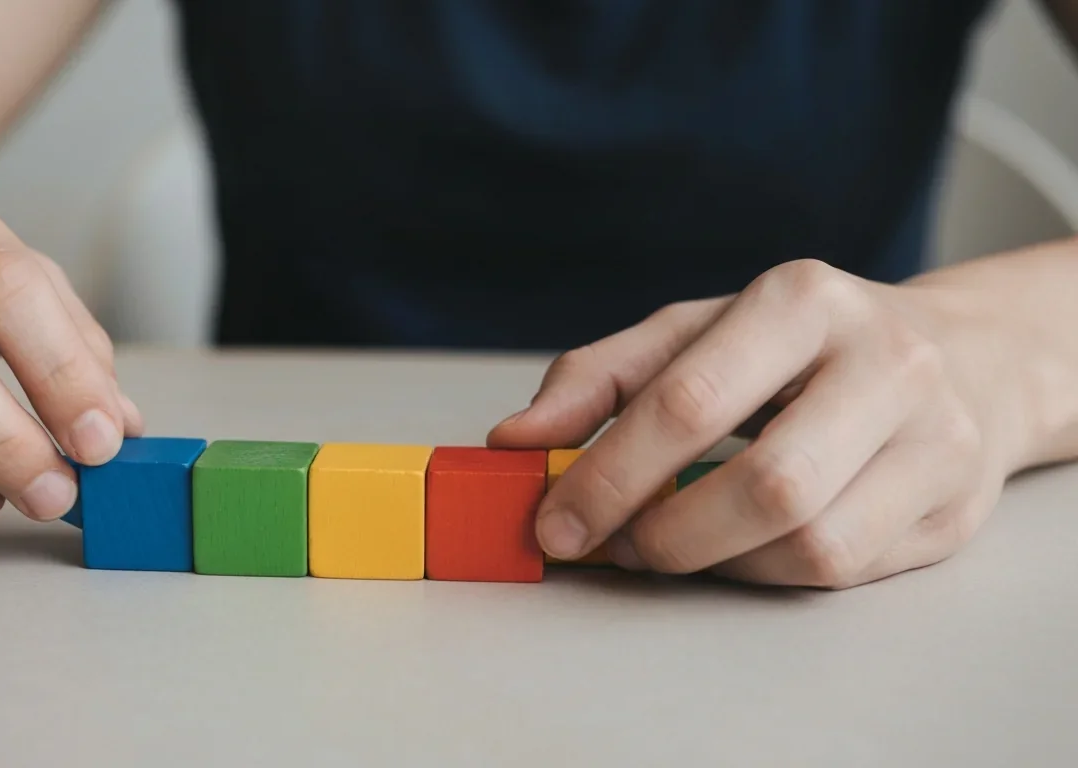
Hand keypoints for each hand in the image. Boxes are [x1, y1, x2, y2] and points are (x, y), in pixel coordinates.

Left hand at [489, 259, 1019, 588]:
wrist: (963, 358)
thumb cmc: (799, 348)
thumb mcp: (694, 334)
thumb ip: (599, 379)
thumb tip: (514, 439)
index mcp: (801, 301)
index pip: (690, 401)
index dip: (608, 476)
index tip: (555, 524)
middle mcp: (884, 361)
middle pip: (765, 485)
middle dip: (666, 534)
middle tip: (616, 545)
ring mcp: (935, 438)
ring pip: (811, 543)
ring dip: (716, 563)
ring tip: (676, 541)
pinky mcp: (955, 509)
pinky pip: (842, 572)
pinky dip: (766, 574)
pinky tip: (740, 547)